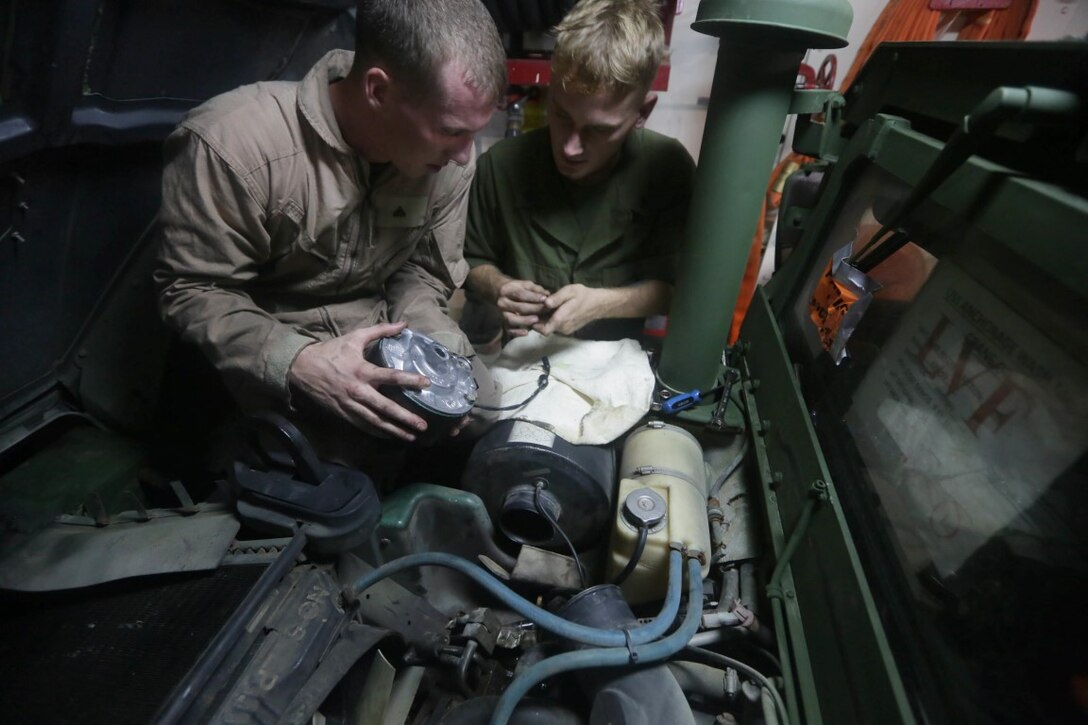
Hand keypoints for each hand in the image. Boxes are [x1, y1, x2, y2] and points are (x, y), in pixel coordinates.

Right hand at [288, 321, 431, 441]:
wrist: (302, 367)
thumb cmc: (331, 351)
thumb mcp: (355, 337)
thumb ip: (381, 330)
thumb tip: (403, 324)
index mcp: (363, 371)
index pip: (391, 377)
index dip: (410, 380)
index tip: (426, 384)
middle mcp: (358, 391)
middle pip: (386, 408)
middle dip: (405, 418)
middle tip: (423, 425)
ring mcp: (350, 405)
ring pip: (375, 422)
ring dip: (394, 430)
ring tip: (412, 436)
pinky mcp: (343, 414)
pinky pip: (363, 426)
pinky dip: (378, 432)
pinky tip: (391, 436)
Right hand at [496, 278, 551, 336]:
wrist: (497, 292)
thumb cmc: (516, 289)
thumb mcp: (524, 284)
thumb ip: (535, 289)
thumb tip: (547, 294)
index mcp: (507, 290)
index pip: (521, 294)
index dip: (533, 297)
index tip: (545, 299)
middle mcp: (502, 302)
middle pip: (519, 307)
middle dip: (534, 309)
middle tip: (545, 310)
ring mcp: (502, 313)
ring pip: (512, 319)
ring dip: (525, 320)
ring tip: (536, 320)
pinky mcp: (503, 322)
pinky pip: (508, 330)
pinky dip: (517, 332)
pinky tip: (526, 332)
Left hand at [533, 283, 613, 335]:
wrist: (597, 304)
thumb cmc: (583, 296)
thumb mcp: (570, 291)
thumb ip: (557, 298)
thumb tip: (545, 302)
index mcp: (561, 319)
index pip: (543, 330)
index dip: (535, 324)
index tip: (532, 314)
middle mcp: (563, 328)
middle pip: (544, 328)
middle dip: (539, 319)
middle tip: (536, 307)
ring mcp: (566, 330)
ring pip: (550, 327)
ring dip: (545, 319)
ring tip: (544, 307)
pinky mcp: (568, 329)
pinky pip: (556, 327)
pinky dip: (552, 320)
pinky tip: (553, 310)